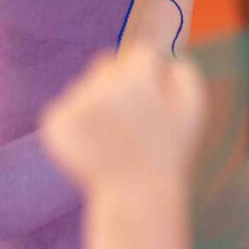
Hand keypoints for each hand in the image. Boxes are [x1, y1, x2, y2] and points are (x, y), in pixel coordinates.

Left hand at [40, 45, 206, 192]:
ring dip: (94, 105)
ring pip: (82, 88)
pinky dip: (74, 124)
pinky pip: (62, 110)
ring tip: (111, 138)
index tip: (149, 100)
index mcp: (136, 78)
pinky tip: (92, 145)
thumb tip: (163, 55)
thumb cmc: (167, 152)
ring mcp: (75, 105)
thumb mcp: (192, 109)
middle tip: (129, 121)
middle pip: (104, 66)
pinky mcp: (55, 123)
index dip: (145, 77)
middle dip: (116, 86)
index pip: (136, 54)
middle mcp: (102, 87)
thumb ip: (184, 71)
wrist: (134, 194)